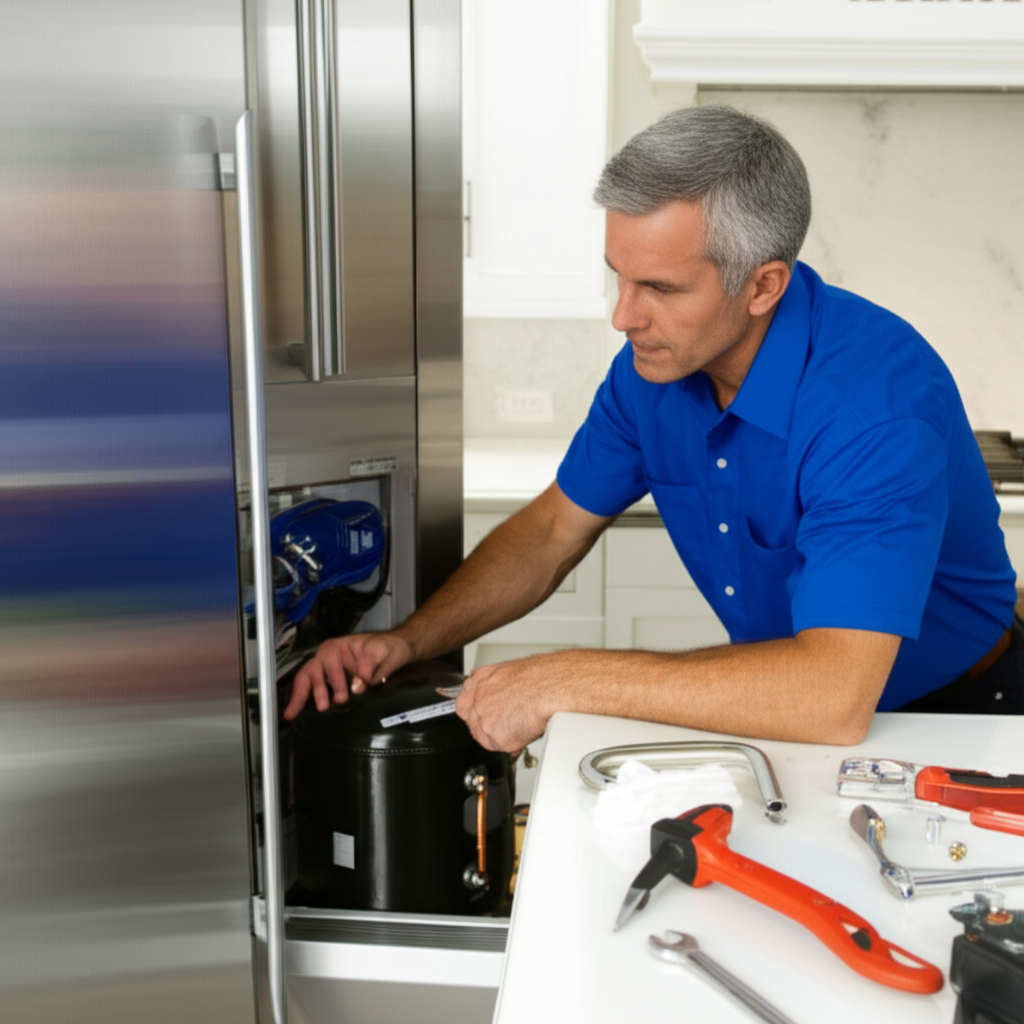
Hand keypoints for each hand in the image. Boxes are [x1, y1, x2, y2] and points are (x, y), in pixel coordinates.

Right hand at [283, 631, 413, 719]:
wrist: (395, 650)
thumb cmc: (387, 649)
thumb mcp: (382, 654)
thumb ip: (370, 668)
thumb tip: (356, 687)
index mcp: (339, 647)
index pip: (329, 662)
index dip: (335, 681)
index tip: (343, 697)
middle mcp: (327, 657)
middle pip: (311, 671)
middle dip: (314, 690)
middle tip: (323, 707)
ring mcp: (325, 670)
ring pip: (305, 679)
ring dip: (301, 696)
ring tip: (295, 714)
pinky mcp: (327, 683)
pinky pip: (309, 689)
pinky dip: (301, 700)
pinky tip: (293, 714)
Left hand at [455, 653, 564, 751]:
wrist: (551, 687)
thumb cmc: (540, 675)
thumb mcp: (509, 672)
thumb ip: (495, 686)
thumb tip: (500, 696)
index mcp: (478, 680)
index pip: (465, 701)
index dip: (477, 710)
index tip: (487, 713)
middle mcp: (476, 700)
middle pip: (472, 721)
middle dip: (487, 724)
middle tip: (507, 720)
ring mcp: (483, 720)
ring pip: (485, 736)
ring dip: (500, 734)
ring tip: (521, 722)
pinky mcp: (495, 738)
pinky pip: (501, 747)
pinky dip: (514, 742)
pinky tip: (525, 729)